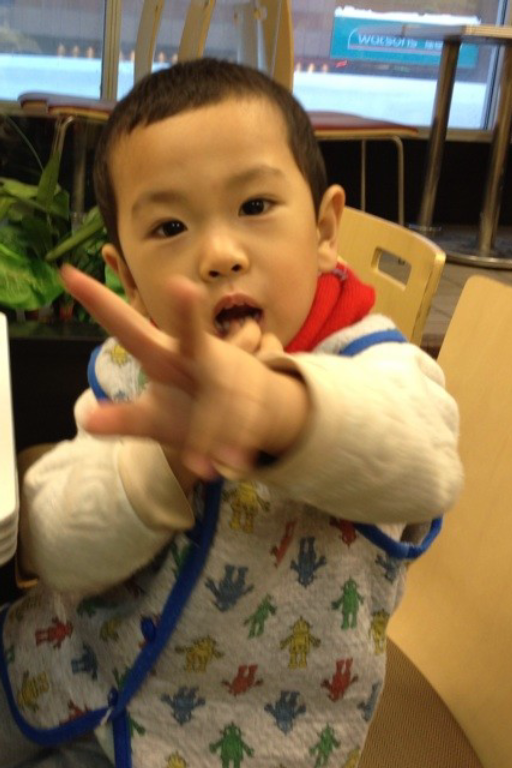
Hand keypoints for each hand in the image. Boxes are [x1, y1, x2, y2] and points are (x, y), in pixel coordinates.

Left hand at [61, 266, 308, 479]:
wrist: (254, 406)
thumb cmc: (189, 403)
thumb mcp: (153, 416)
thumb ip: (123, 419)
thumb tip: (88, 420)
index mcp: (165, 355)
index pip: (128, 328)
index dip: (98, 303)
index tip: (68, 273)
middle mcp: (196, 357)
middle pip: (191, 334)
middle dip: (186, 312)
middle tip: (182, 288)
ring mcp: (228, 375)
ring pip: (217, 394)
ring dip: (210, 426)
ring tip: (198, 463)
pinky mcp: (252, 399)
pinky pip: (242, 424)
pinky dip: (233, 445)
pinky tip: (231, 462)